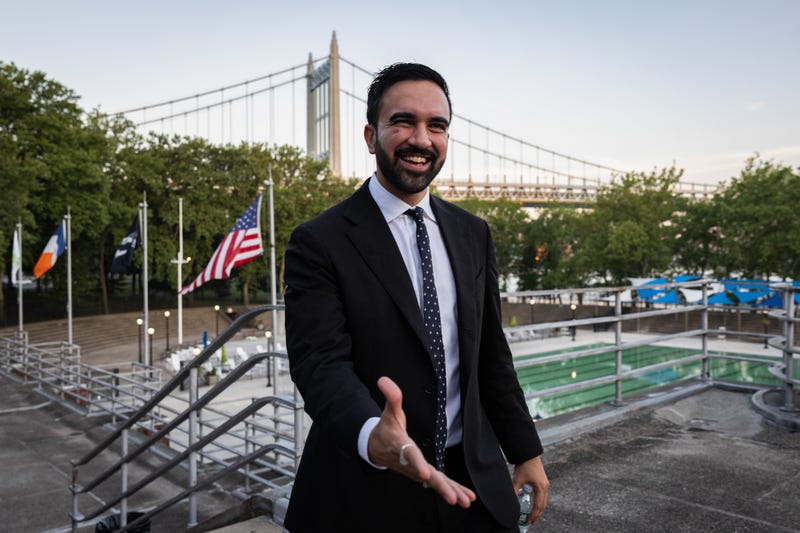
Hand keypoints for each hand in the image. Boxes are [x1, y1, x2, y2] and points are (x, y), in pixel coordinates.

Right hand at [367, 376, 475, 507]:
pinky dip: (453, 490)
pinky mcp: (423, 474)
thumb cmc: (386, 429)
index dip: (416, 464)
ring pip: (435, 483)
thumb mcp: (388, 412)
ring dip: (451, 492)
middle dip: (441, 487)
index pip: (410, 455)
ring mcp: (417, 471)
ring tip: (466, 501)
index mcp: (401, 446)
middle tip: (453, 498)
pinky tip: (467, 498)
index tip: (423, 475)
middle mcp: (410, 462)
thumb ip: (391, 397)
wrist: (377, 448)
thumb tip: (384, 379)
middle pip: (427, 475)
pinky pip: (439, 483)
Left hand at [512, 455, 549, 525]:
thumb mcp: (517, 480)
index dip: (533, 515)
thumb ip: (514, 491)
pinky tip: (534, 505)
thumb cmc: (524, 465)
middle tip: (531, 521)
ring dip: (538, 509)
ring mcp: (545, 484)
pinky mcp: (543, 482)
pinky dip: (539, 502)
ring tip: (533, 516)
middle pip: (543, 505)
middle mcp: (545, 487)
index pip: (538, 506)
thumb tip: (510, 501)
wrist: (528, 454)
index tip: (528, 520)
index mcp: (541, 487)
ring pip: (544, 501)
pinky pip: (542, 495)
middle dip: (537, 514)